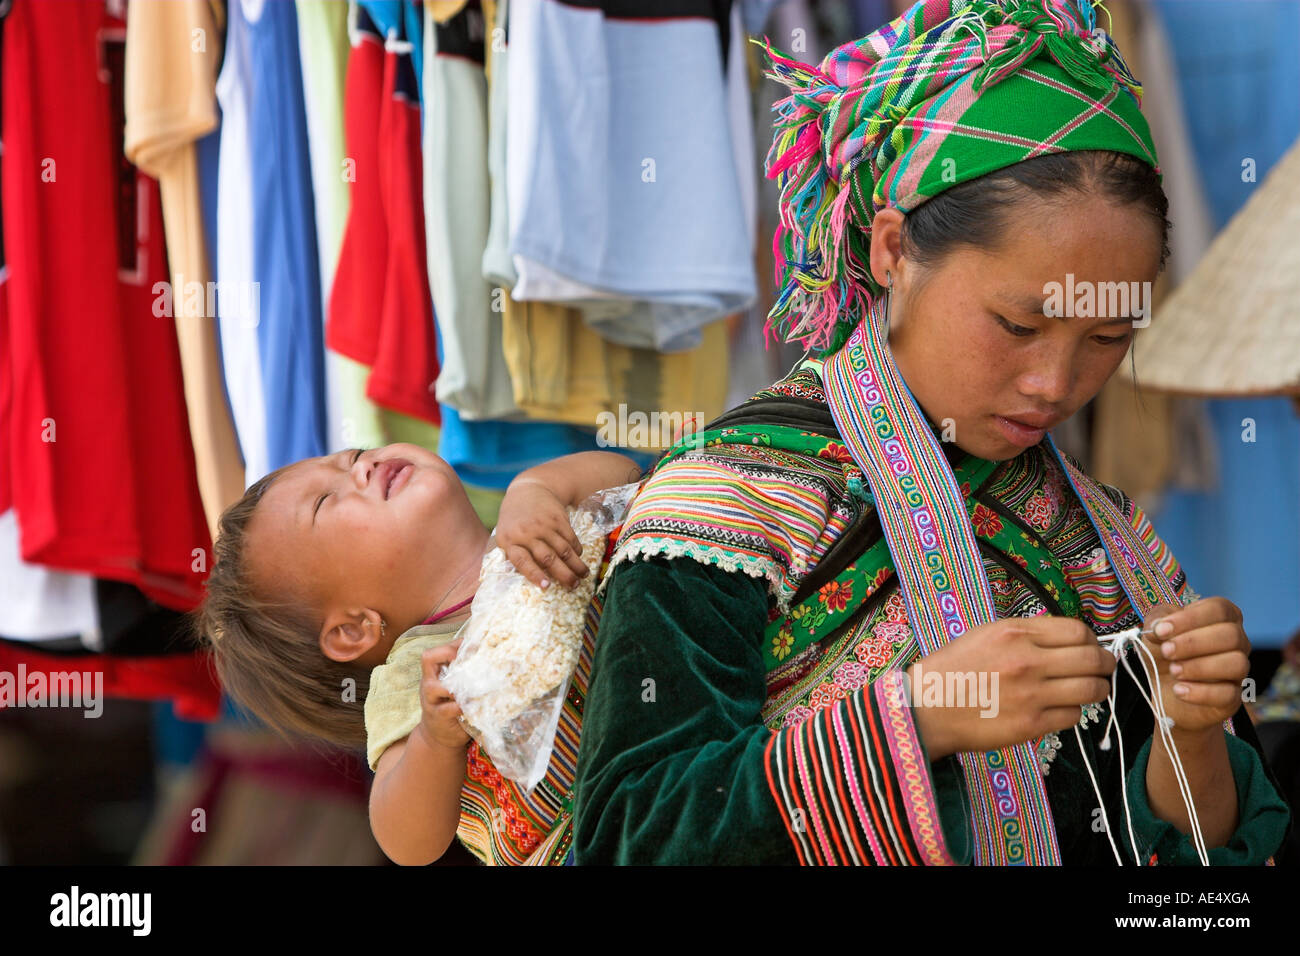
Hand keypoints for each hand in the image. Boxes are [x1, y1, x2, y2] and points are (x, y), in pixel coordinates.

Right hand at [415, 640, 470, 750]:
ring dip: (454, 684)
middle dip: (448, 654)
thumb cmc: (451, 706)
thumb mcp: (454, 686)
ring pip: (433, 686)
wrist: (439, 737)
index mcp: (433, 673)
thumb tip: (486, 653)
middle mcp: (429, 683)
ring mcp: (430, 701)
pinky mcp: (438, 717)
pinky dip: (459, 706)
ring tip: (471, 683)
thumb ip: (463, 672)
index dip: (451, 645)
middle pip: (428, 659)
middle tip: (467, 658)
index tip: (473, 645)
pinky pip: (447, 709)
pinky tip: (471, 705)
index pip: (435, 651)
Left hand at [495, 478, 588, 589]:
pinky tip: (580, 558)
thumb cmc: (514, 521)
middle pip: (548, 558)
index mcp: (510, 541)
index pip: (522, 561)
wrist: (527, 491)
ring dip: (576, 565)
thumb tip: (517, 582)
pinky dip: (577, 550)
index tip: (546, 586)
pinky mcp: (558, 519)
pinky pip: (570, 538)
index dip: (535, 574)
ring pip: (564, 550)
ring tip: (583, 575)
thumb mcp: (505, 537)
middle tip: (574, 586)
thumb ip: (512, 556)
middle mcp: (527, 533)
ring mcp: (544, 525)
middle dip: (564, 575)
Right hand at [907, 615, 1115, 759]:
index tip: (1088, 647)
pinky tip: (1058, 709)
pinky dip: (1072, 712)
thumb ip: (1026, 634)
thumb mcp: (986, 635)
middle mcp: (1027, 660)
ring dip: (1096, 689)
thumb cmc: (953, 669)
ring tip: (1088, 690)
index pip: (1078, 631)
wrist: (926, 707)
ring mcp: (1031, 694)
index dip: (1090, 640)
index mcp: (1015, 632)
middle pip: (1092, 659)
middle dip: (1104, 664)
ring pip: (1091, 689)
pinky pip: (1073, 716)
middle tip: (1101, 669)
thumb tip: (1067, 640)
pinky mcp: (1031, 724)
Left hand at [1136, 598, 1249, 737]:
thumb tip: (1158, 626)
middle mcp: (1237, 642)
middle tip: (1167, 651)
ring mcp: (1238, 670)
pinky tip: (1179, 690)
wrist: (1164, 689)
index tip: (1161, 630)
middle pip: (1231, 635)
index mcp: (1222, 618)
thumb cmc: (1165, 651)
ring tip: (1174, 671)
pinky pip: (1228, 694)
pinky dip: (1200, 692)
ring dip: (1200, 667)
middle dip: (1193, 642)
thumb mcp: (1156, 631)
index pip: (1219, 609)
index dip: (1190, 618)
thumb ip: (1157, 621)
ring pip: (1236, 663)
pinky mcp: (1233, 697)